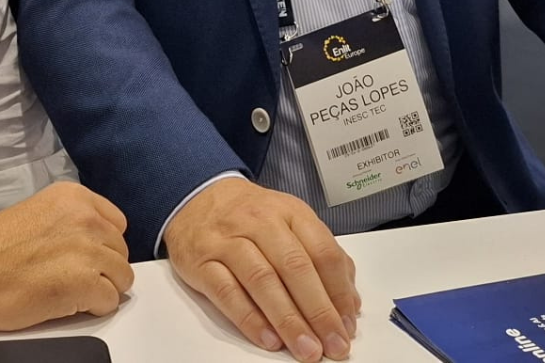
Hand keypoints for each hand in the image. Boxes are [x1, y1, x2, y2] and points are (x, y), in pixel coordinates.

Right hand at [0, 181, 133, 330]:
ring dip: (101, 288)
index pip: (116, 222)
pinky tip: (67, 303)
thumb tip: (93, 243)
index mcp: (73, 196)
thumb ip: (71, 222)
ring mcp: (87, 249)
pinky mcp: (84, 282)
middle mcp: (85, 217)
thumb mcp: (39, 214)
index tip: (88, 255)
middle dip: (103, 267)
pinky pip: (111, 301)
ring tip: (70, 291)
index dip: (102, 244)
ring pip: (122, 276)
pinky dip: (94, 308)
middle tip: (73, 278)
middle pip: (120, 250)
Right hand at [164, 178, 359, 361]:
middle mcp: (258, 221)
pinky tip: (268, 339)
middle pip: (294, 266)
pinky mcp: (202, 261)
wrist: (196, 197)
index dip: (339, 292)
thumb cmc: (249, 216)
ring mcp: (227, 240)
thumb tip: (348, 303)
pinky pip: (226, 292)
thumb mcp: (289, 221)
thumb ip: (320, 256)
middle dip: (318, 311)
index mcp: (288, 211)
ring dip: (288, 319)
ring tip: (306, 349)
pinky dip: (249, 318)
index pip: (322, 251)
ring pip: (261, 279)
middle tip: (334, 345)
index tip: (348, 324)